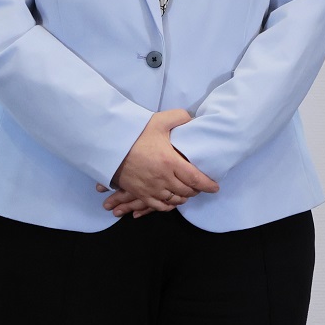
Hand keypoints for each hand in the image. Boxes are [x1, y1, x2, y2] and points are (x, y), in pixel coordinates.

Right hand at [103, 110, 218, 214]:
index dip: (208, 185)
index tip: (215, 187)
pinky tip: (172, 201)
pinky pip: (159, 206)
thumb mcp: (158, 121)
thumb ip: (179, 117)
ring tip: (187, 192)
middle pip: (186, 191)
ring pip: (174, 200)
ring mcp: (151, 188)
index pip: (195, 178)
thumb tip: (193, 119)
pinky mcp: (140, 193)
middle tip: (200, 186)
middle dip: (196, 190)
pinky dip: (168, 205)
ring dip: (183, 198)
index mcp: (170, 162)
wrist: (110, 145)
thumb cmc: (135, 134)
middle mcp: (163, 179)